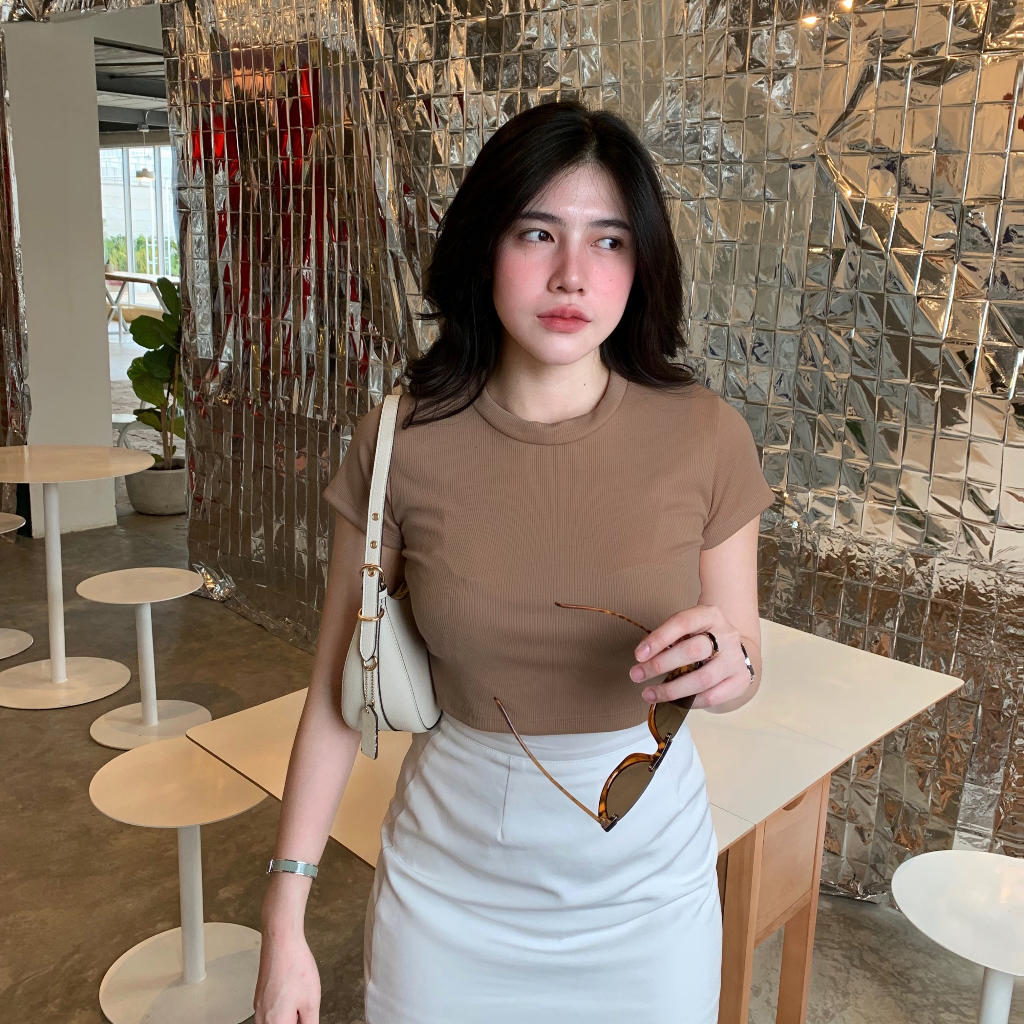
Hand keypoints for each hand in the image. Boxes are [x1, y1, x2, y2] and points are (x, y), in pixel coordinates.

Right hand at [254, 929, 320, 1023]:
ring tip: (300, 1001)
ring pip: (275, 1021)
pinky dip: (281, 1010)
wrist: (281, 942)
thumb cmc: (296, 967)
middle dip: (293, 1020)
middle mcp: (262, 1019)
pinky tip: (292, 995)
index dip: (301, 1023)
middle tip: (305, 1009)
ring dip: (288, 1017)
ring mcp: (258, 1008)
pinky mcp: (259, 997)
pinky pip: (270, 1013)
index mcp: (276, 1023)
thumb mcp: (312, 1002)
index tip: (305, 1016)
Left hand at [628, 603, 754, 709]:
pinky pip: (712, 697)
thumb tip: (643, 659)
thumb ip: (668, 639)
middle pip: (692, 651)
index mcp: (710, 615)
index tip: (638, 655)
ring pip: (702, 679)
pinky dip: (688, 701)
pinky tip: (672, 702)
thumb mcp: (687, 630)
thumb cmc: (701, 639)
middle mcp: (727, 635)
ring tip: (648, 694)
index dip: (658, 638)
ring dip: (671, 689)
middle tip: (637, 675)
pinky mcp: (741, 680)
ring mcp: (736, 659)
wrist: (733, 651)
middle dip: (660, 665)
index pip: (682, 622)